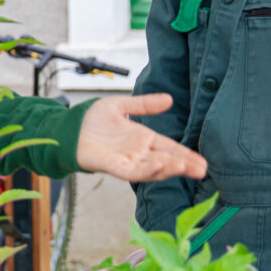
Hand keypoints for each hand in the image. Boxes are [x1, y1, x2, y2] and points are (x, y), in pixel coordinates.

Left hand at [75, 94, 206, 182]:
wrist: (68, 127)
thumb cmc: (91, 119)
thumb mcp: (122, 106)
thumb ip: (144, 104)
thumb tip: (169, 99)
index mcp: (142, 139)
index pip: (169, 148)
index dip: (185, 155)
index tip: (202, 162)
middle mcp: (137, 153)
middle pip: (165, 161)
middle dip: (184, 166)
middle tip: (202, 170)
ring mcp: (126, 161)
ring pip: (152, 168)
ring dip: (168, 169)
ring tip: (185, 167)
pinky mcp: (112, 166)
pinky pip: (132, 171)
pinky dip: (146, 170)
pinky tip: (159, 165)